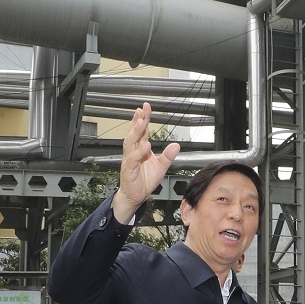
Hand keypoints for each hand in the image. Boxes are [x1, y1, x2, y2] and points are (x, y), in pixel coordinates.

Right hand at [112, 102, 180, 223]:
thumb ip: (168, 156)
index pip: (142, 131)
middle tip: (142, 111)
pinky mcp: (128, 170)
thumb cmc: (145, 181)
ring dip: (136, 132)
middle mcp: (133, 152)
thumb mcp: (161, 167)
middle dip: (138, 121)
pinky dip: (138, 153)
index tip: (146, 107)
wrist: (136, 196)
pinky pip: (132, 159)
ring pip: (130, 143)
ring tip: (142, 123)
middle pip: (134, 133)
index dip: (144, 119)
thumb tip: (176, 145)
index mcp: (140, 149)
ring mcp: (129, 160)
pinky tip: (145, 146)